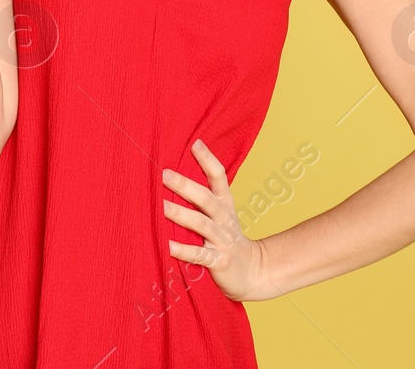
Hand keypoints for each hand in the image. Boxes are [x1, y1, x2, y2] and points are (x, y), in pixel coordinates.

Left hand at [162, 138, 275, 301]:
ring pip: (202, 224)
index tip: (195, 143)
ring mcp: (222, 240)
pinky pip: (200, 255)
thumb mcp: (220, 213)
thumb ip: (201, 195)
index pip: (219, 177)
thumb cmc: (225, 236)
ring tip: (162, 207)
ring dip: (182, 215)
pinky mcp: (219, 261)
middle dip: (186, 186)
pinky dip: (183, 250)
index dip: (208, 160)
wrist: (253, 272)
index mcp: (224, 204)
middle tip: (165, 174)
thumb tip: (172, 171)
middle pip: (207, 198)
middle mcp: (224, 219)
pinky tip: (168, 245)